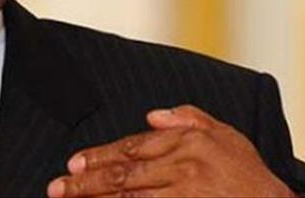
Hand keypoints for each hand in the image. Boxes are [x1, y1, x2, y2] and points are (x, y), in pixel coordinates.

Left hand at [47, 105, 294, 197]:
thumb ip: (188, 119)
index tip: (73, 164)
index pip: (132, 149)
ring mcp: (185, 197)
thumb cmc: (248, 172)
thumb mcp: (224, 133)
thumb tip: (150, 116)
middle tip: (56, 187)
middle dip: (85, 182)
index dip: (99, 156)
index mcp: (187, 143)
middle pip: (123, 176)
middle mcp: (183, 169)